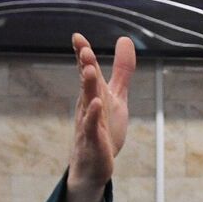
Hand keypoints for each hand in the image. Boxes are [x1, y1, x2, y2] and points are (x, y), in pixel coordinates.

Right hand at [65, 33, 135, 201]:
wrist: (93, 164)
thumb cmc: (104, 127)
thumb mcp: (116, 96)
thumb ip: (122, 70)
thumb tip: (125, 39)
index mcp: (92, 93)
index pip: (87, 70)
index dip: (82, 54)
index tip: (77, 36)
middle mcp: (87, 105)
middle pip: (86, 82)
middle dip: (84, 65)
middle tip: (82, 48)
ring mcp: (88, 123)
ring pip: (87, 102)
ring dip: (87, 86)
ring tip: (87, 69)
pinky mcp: (93, 141)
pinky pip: (91, 127)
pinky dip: (93, 115)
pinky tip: (96, 104)